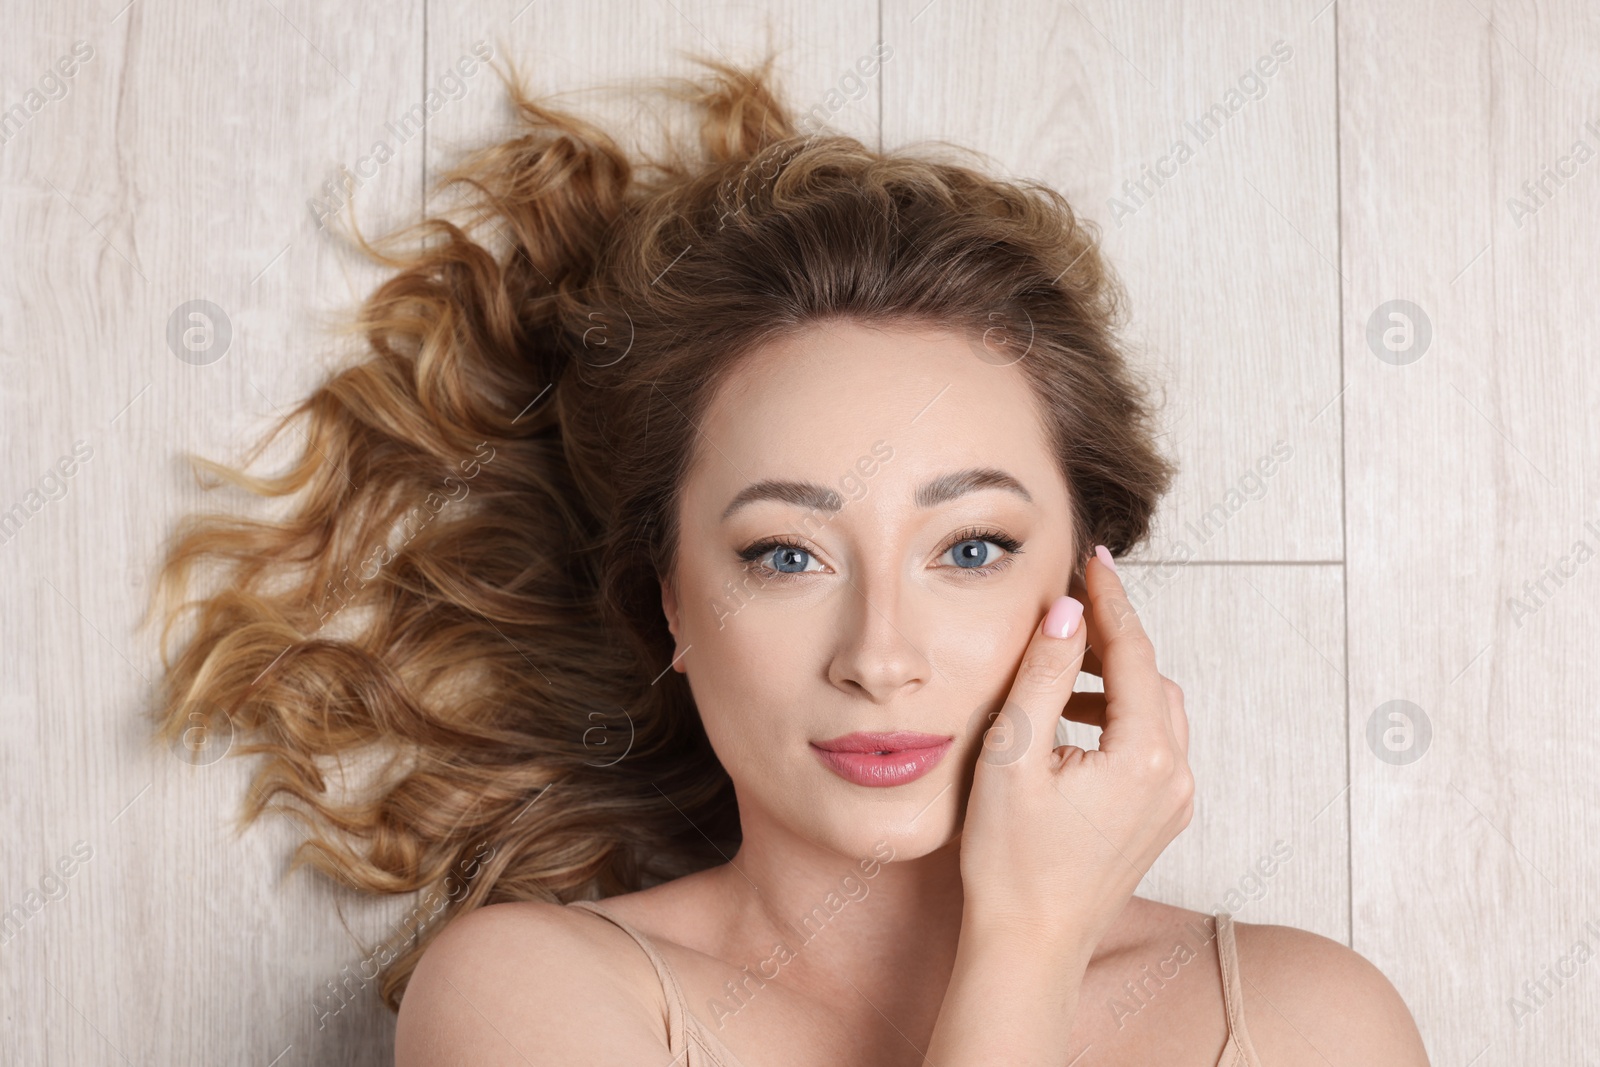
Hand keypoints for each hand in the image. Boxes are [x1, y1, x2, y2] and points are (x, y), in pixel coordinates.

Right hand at [956, 546, 1193, 958]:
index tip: (1093, 561)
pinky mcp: (1159, 819)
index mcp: (1144, 756)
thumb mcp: (1014, 754)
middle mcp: (1173, 776)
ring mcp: (1172, 802)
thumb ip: (1044, 675)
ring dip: (1115, 682)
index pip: (1136, 652)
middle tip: (1068, 612)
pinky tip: (1069, 724)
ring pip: (1156, 712)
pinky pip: (1150, 746)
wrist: (1029, 944)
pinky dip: (1118, 719)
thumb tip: (1068, 613)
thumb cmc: (1012, 861)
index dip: (1111, 601)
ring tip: (1058, 672)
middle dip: (1114, 640)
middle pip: (1154, 678)